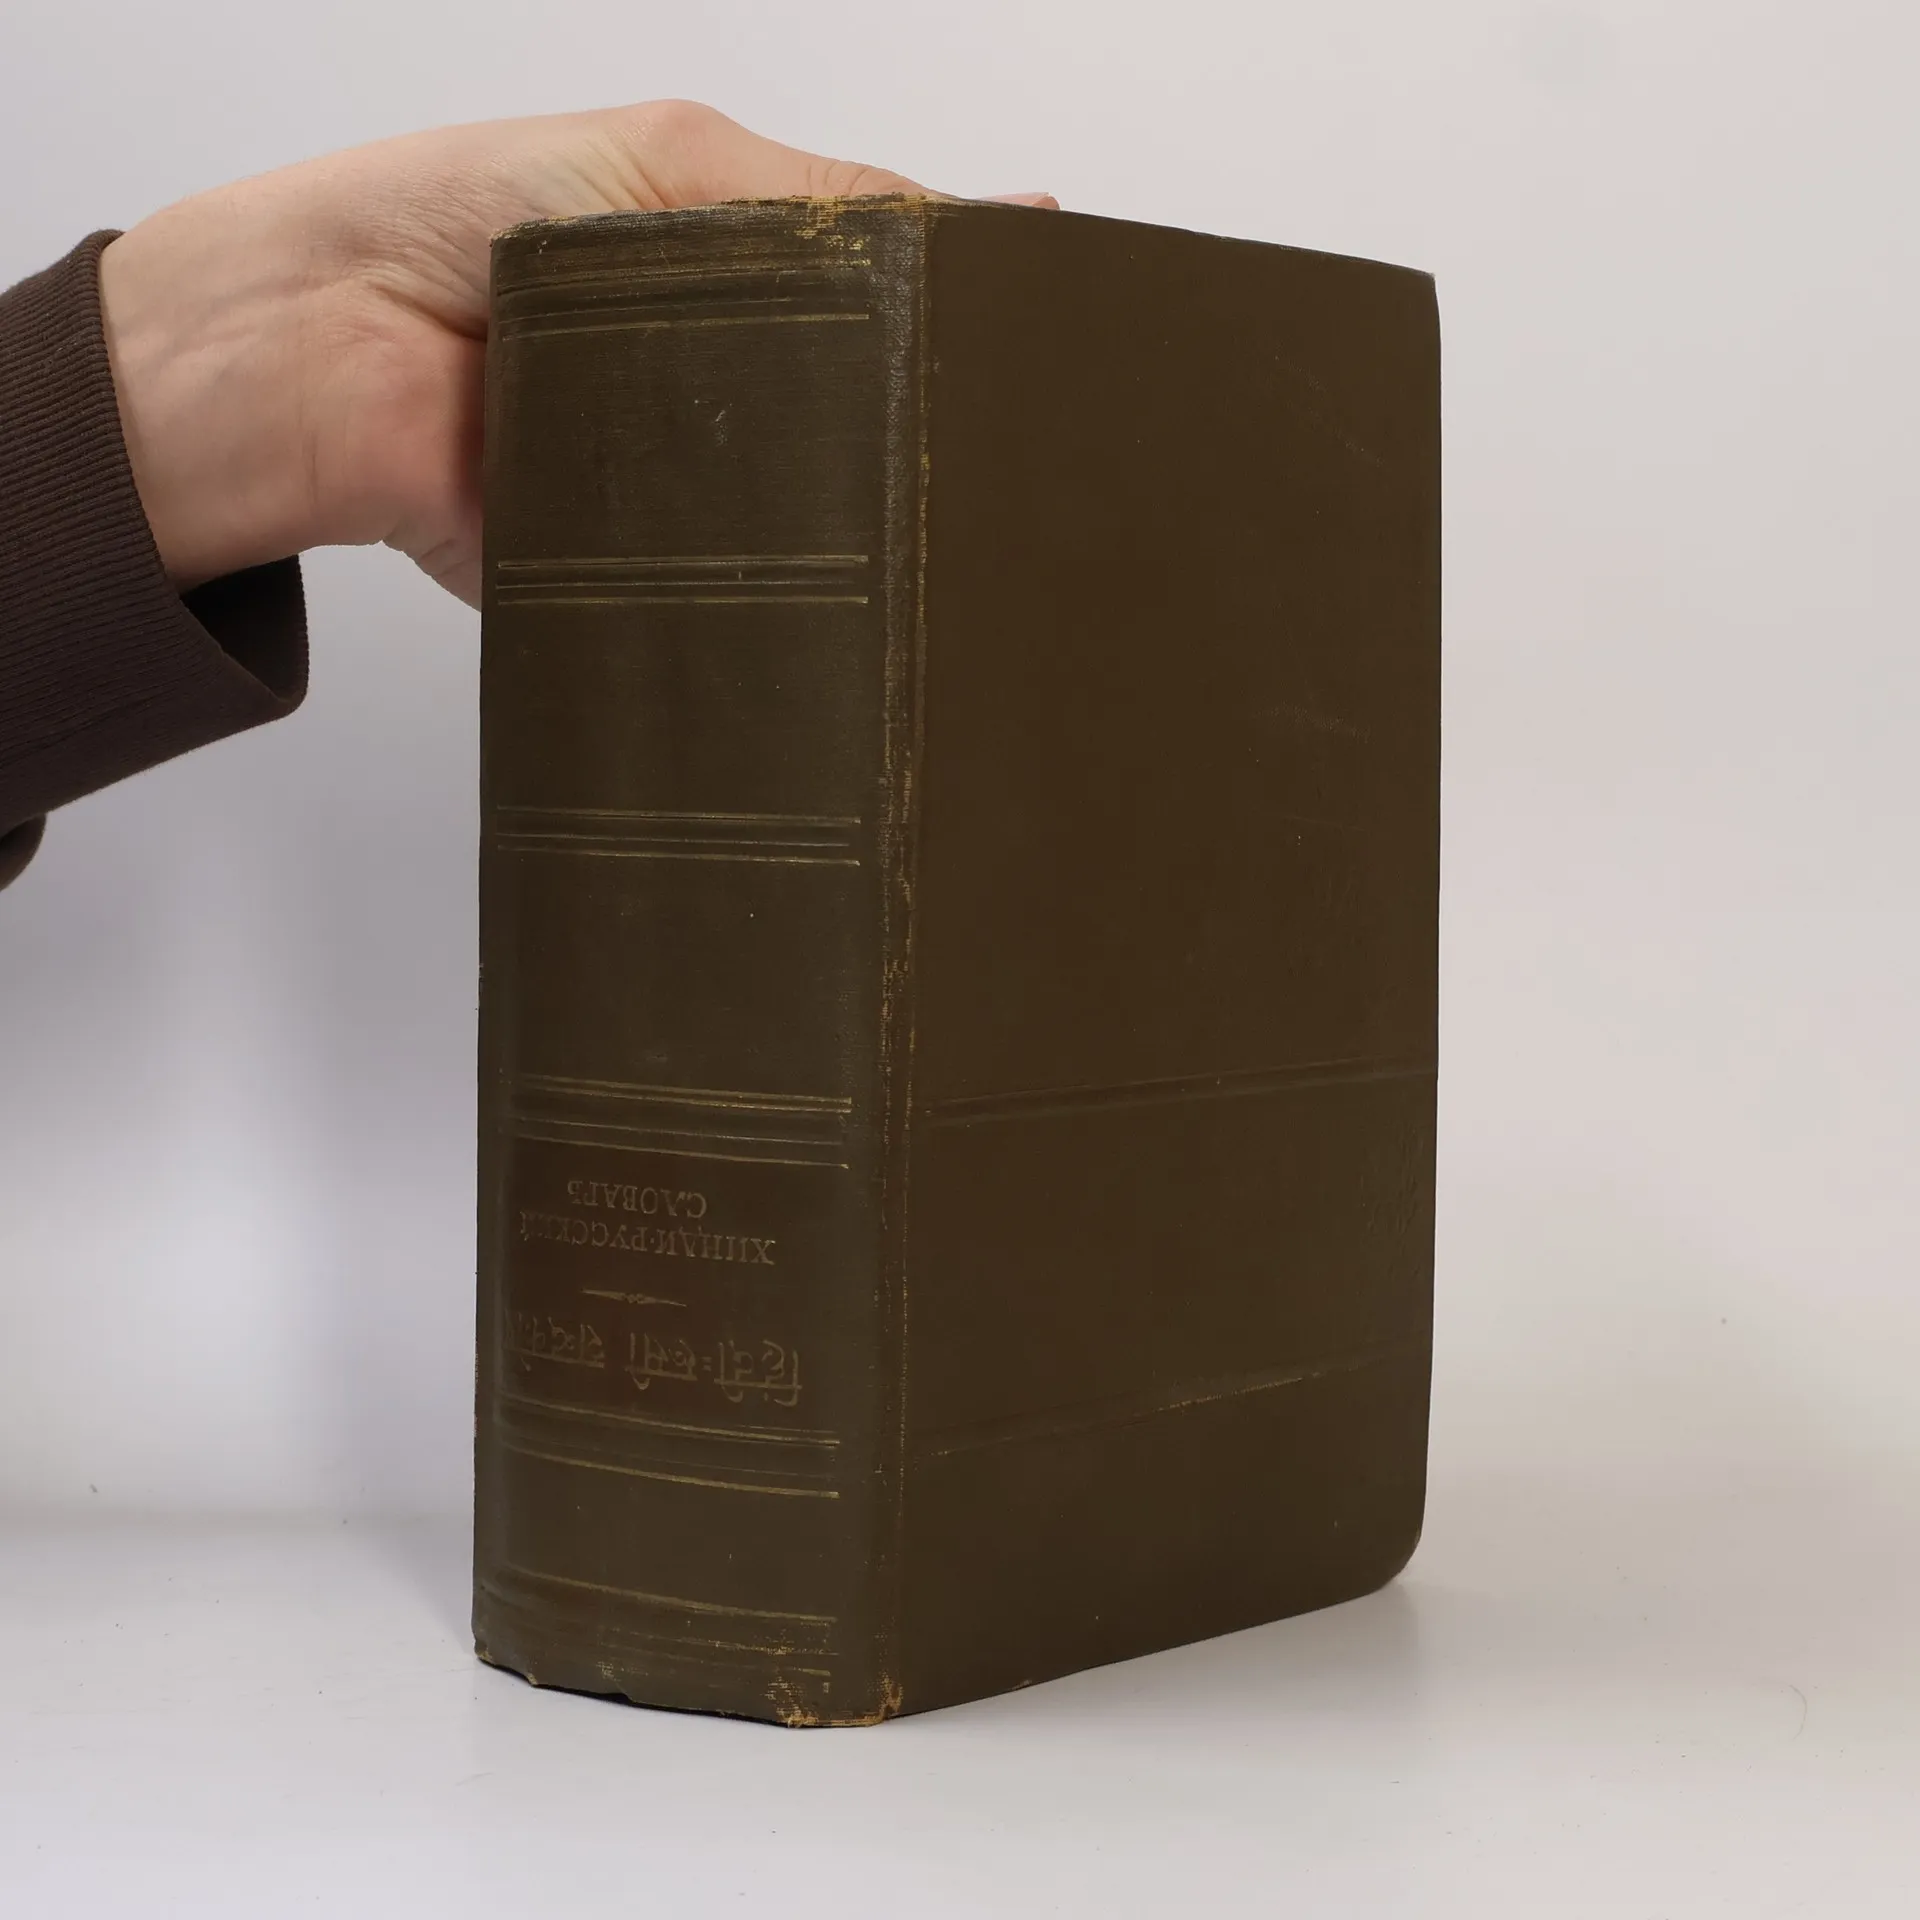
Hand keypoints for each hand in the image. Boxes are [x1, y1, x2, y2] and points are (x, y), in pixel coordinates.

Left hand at [98, 103, 1052, 604]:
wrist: (314, 350)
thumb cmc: (459, 222)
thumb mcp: (673, 168)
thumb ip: (832, 208)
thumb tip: (995, 226)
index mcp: (749, 288)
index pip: (898, 315)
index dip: (974, 332)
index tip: (1060, 348)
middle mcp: (735, 395)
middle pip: (875, 430)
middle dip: (937, 441)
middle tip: (1022, 457)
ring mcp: (698, 493)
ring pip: (823, 524)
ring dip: (865, 519)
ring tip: (949, 524)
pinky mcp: (654, 582)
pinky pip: (740, 606)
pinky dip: (782, 599)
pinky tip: (841, 589)